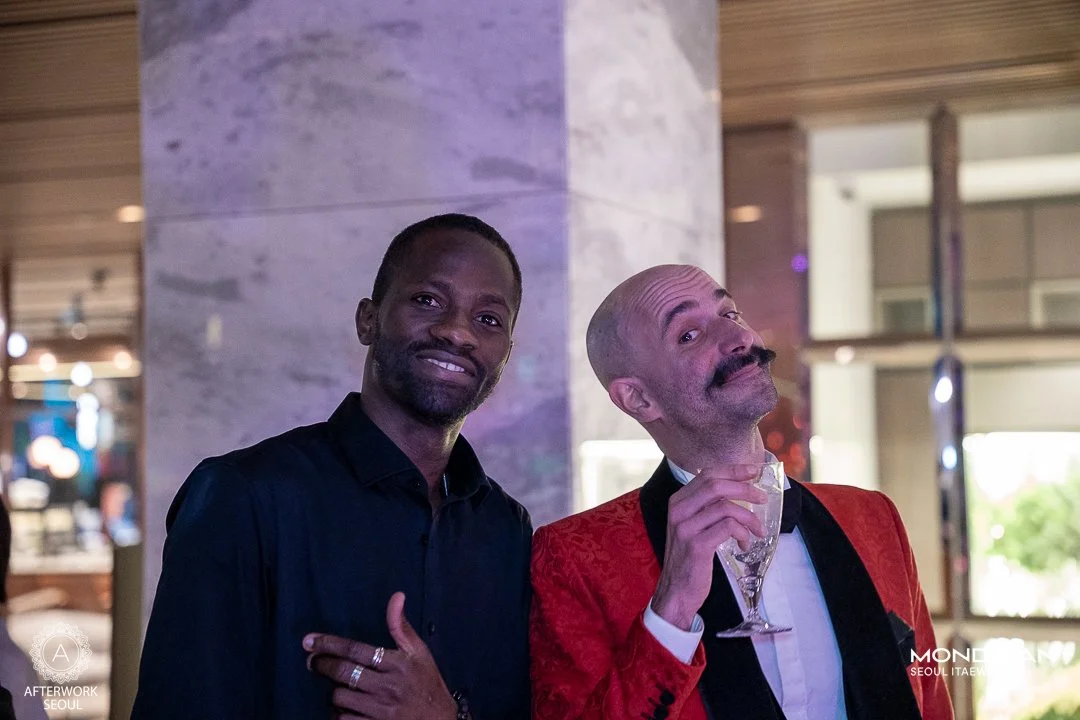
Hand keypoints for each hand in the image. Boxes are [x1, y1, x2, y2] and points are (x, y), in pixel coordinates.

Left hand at [304, 592, 457, 719]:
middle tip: (312, 662)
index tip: (309, 641)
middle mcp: (387, 687)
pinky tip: (344, 708)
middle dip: (322, 665)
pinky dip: (339, 713)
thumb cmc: (428, 684)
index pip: (355, 650)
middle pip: (343, 673)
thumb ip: (401, 627)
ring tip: (337, 686)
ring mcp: (380, 711)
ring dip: (334, 691)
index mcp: (397, 664)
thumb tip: (397, 597)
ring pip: (340, 698)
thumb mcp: (420, 653)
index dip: (329, 644)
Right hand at [652, 465, 765, 630]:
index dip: (733, 470)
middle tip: (762, 499)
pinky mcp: (697, 545)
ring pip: (726, 507)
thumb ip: (707, 507)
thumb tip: (737, 489)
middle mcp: (679, 510)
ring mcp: (686, 527)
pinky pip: (728, 528)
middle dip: (745, 489)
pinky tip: (744, 545)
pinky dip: (743, 534)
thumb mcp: (693, 526)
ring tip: (757, 531)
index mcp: (678, 501)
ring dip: (749, 518)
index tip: (754, 471)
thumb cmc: (690, 558)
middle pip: (716, 486)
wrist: (676, 590)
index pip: (707, 475)